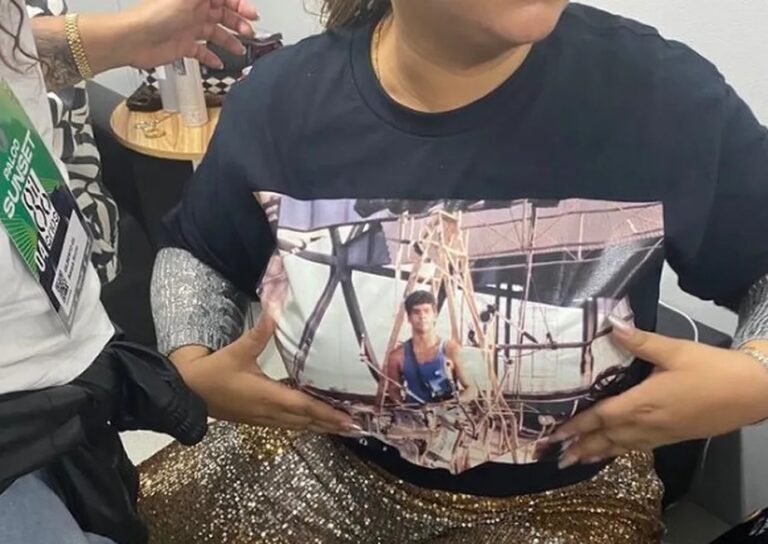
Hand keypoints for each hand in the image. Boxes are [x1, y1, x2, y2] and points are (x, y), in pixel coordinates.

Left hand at [125, 0, 258, 68]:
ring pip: (216, 33)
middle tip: (249, 33)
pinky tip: (220, 63)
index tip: (253, 15)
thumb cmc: (155, 15)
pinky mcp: (183, 46)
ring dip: (230, 41)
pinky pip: (202, 52)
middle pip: (223, 15)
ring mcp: (189, 28)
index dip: (240, 5)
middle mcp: (193, 10)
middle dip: (239, 23)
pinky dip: (212, 57)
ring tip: (240, 50)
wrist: (133, 39)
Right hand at [177, 316, 358, 433]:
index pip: (305, 406)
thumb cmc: (213, 372)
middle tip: (356, 425)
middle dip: (331, 423)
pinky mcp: (257, 419)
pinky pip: (287, 425)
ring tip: (341, 426)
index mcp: (268, 396)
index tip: (349, 418)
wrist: (186, 392)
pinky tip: (312, 420)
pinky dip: (304, 423)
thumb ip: (259, 333)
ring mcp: (263, 418)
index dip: (328, 413)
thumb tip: (275, 309)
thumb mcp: (237, 351)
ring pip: (297, 426)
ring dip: (319, 426)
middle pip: (306, 421)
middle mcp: (269, 412)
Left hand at [551, 317, 767, 468]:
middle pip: (607, 436)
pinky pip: (638, 448)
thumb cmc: (713, 370)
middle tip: (555, 454)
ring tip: (574, 459)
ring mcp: (661, 434)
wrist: (753, 393)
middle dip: (580, 445)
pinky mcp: (673, 437)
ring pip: (621, 446)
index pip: (602, 416)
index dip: (577, 424)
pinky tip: (613, 451)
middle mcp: (648, 424)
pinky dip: (619, 451)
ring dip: (596, 452)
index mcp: (643, 403)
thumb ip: (640, 341)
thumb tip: (613, 324)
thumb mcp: (675, 350)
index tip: (554, 433)